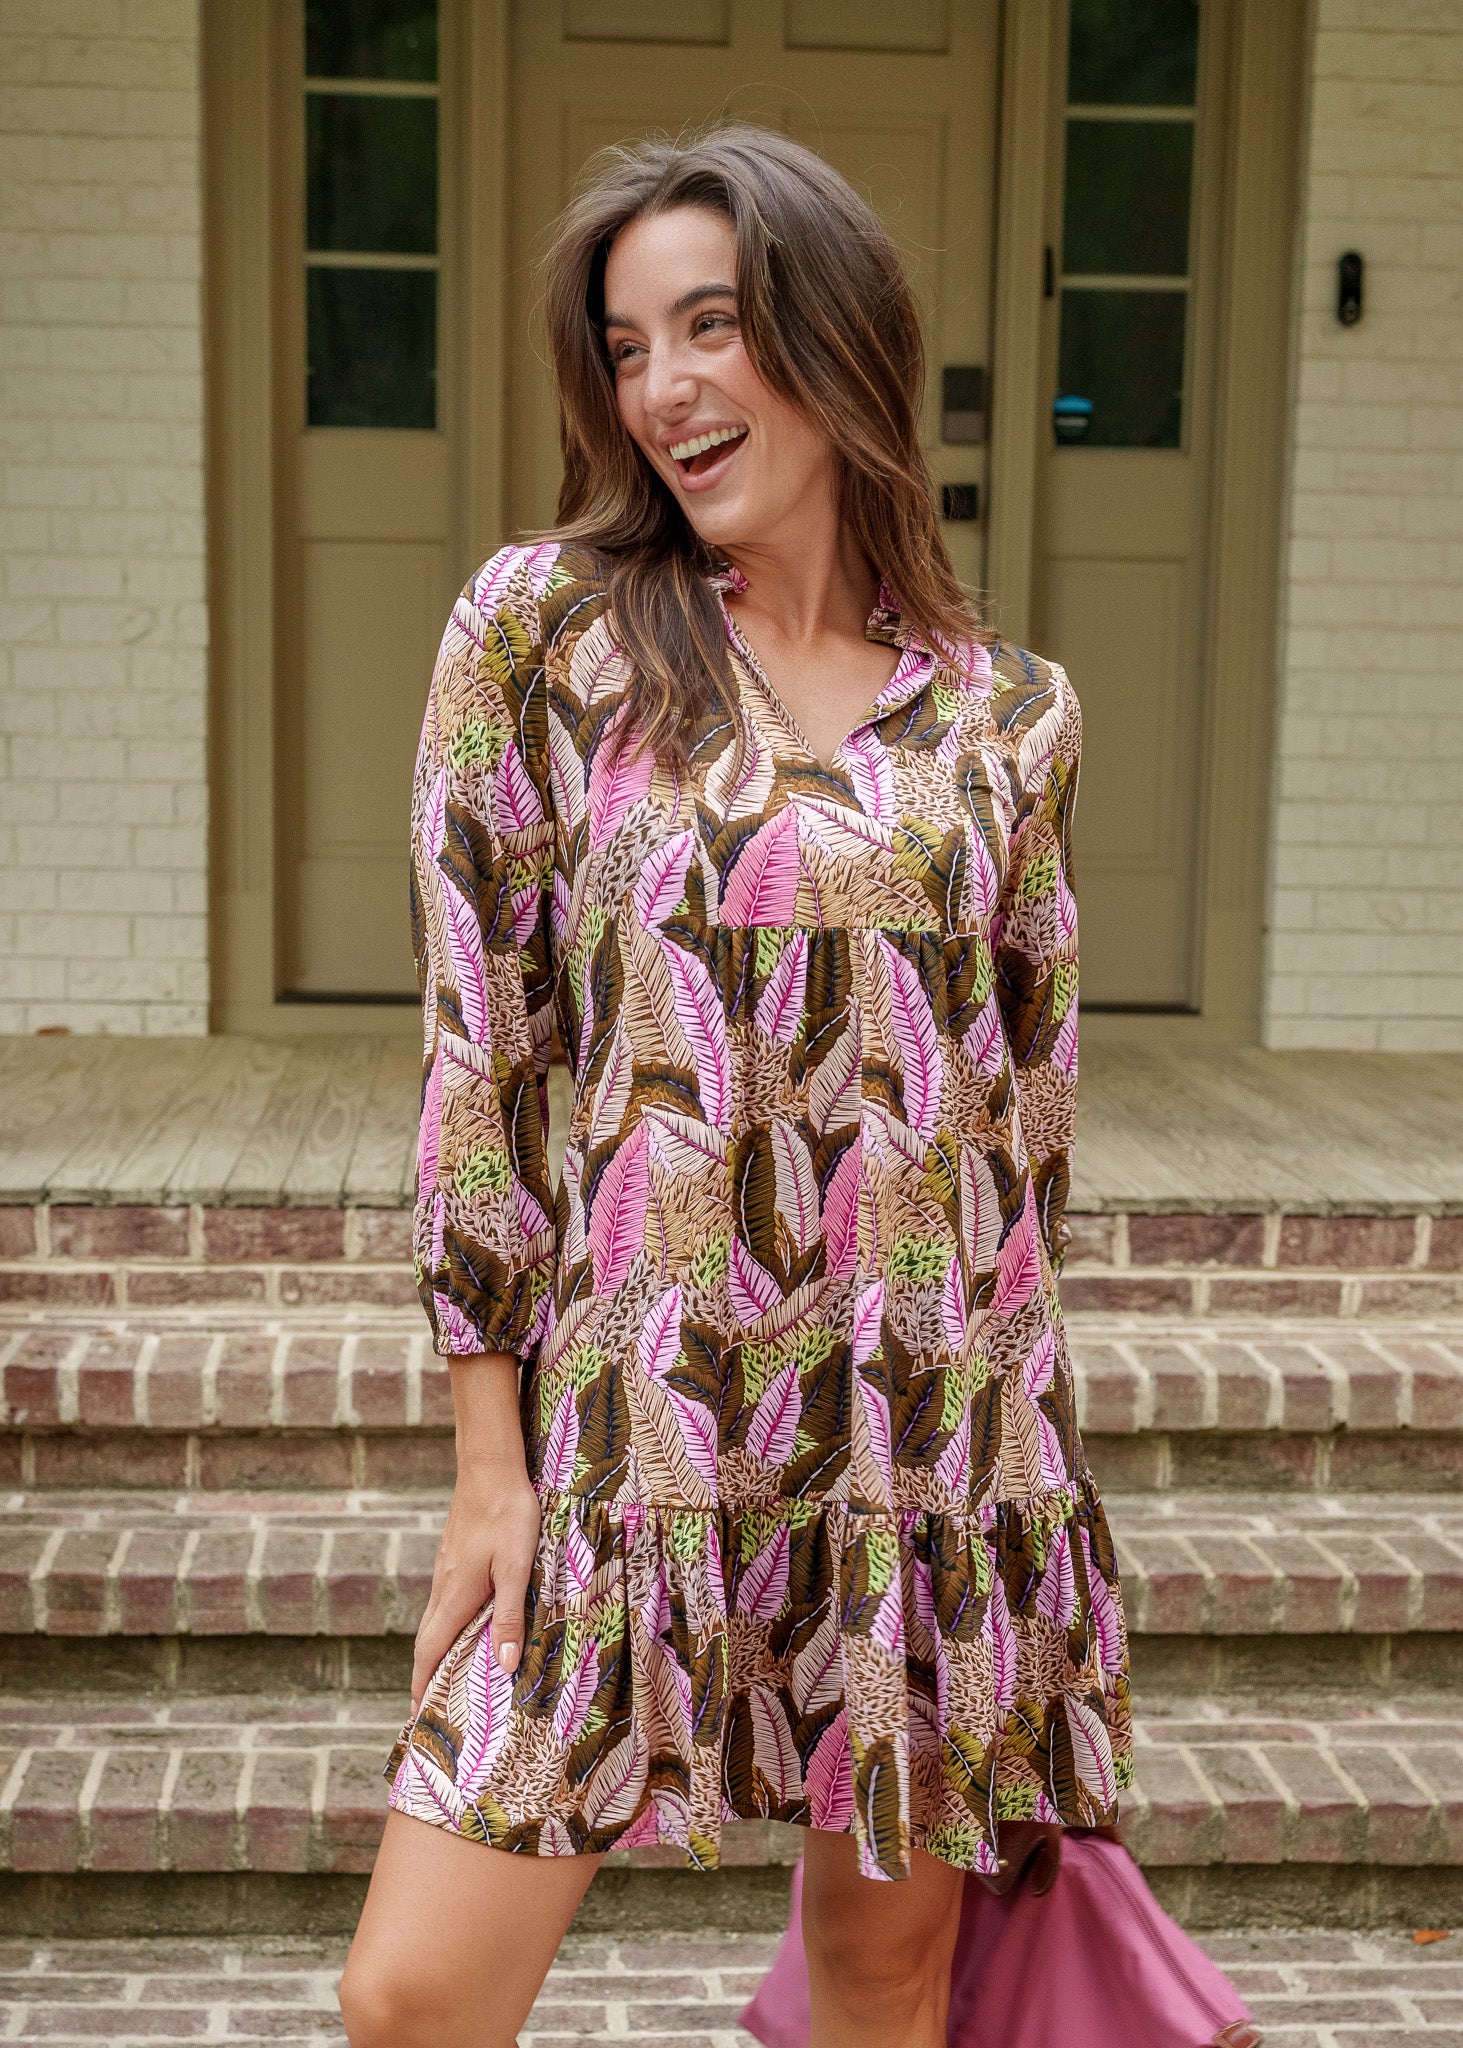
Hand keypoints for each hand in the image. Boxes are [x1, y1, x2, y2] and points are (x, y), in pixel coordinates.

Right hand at [411, 1354, 541, 1709]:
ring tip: (449, 1680)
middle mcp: (444, 1589)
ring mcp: (447, 1572)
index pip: (429, 1654)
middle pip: (427, 1643)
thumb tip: (502, 1668)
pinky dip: (448, 1629)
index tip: (417, 1719)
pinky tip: (467, 1630)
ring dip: (437, 1654)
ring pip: (436, 1623)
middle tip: (431, 1711)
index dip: (422, 1687)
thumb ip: (510, 1618)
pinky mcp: (456, 1558)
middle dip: (426, 1678)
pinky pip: (446, 1605)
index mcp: (455, 1597)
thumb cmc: (508, 1515)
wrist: (491, 1466)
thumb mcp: (516, 1568)